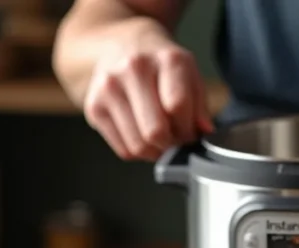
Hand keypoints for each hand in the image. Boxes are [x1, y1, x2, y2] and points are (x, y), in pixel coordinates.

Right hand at [83, 39, 213, 160]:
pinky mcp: (94, 106)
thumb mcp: (188, 72)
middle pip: (155, 131)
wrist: (121, 44)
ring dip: (155, 153)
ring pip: (138, 145)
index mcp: (164, 58)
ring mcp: (109, 88)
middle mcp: (133, 69)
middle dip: (171, 145)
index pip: (177, 106)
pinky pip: (123, 150)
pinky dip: (138, 152)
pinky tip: (143, 137)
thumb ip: (200, 104)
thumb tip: (204, 132)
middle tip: (175, 141)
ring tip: (161, 141)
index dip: (188, 129)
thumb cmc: (160, 63)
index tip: (190, 133)